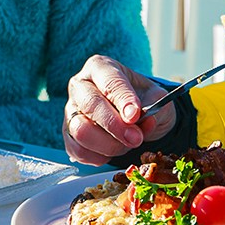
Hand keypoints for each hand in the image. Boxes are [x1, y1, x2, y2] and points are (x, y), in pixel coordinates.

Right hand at [63, 55, 178, 164]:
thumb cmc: (142, 100)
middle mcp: (80, 86)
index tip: (135, 116)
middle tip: (136, 138)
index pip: (109, 81)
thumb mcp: (157, 98)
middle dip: (115, 125)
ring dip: (109, 144)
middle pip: (90, 105)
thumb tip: (145, 120)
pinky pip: (79, 151)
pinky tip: (114, 151)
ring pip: (81, 130)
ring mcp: (71, 111)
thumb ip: (155, 107)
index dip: (122, 99)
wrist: (136, 117)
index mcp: (100, 67)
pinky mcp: (68, 135)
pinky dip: (100, 156)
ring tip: (128, 144)